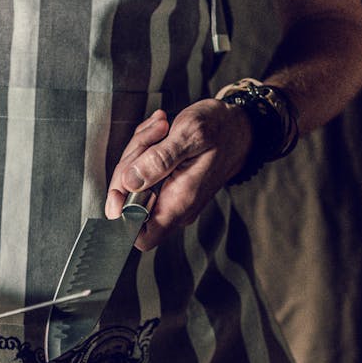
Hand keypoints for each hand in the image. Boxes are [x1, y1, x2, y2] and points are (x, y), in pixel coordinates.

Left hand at [105, 103, 250, 250]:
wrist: (238, 126)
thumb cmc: (220, 130)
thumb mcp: (191, 134)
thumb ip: (160, 159)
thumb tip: (131, 181)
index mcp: (180, 202)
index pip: (141, 235)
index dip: (123, 215)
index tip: (125, 182)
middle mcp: (173, 205)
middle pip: (128, 201)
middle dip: (131, 163)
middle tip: (154, 136)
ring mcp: (168, 194)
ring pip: (131, 181)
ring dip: (140, 149)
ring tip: (163, 128)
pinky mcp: (163, 183)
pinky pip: (139, 171)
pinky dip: (144, 148)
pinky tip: (162, 132)